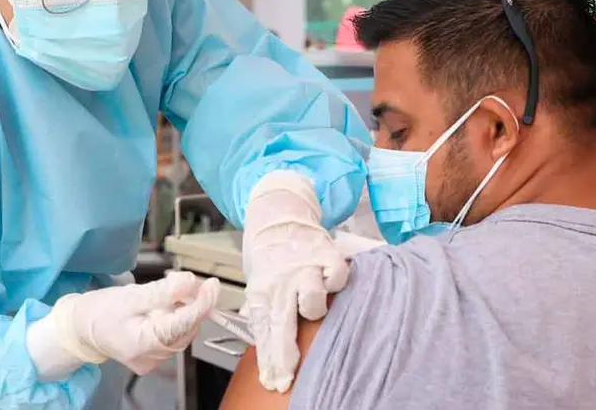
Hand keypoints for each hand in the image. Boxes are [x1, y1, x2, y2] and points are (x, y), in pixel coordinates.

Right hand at [28, 272, 219, 377]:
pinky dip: (175, 318)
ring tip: (168, 292)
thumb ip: (162, 291)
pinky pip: (174, 336)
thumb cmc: (100, 311)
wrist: (80, 328)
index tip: (212, 284)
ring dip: (183, 309)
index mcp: (143, 344)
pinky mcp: (154, 357)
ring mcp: (153, 360)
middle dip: (191, 303)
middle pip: (186, 328)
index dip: (202, 303)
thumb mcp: (130, 295)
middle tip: (185, 281)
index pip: (183, 324)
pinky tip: (163, 307)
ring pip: (183, 332)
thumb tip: (191, 281)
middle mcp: (151, 357)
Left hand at [242, 171, 348, 392]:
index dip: (272, 360)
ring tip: (311, 300)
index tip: (275, 381)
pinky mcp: (326, 254)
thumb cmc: (268, 253)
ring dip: (313, 307)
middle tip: (286, 375)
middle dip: (286, 355)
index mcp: (263, 290)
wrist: (276, 214)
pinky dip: (336, 281)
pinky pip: (338, 277)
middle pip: (284, 325)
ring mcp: (305, 268)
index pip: (266, 332)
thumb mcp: (258, 282)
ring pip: (313, 302)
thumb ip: (264, 311)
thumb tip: (265, 345)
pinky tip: (329, 279)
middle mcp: (282, 281)